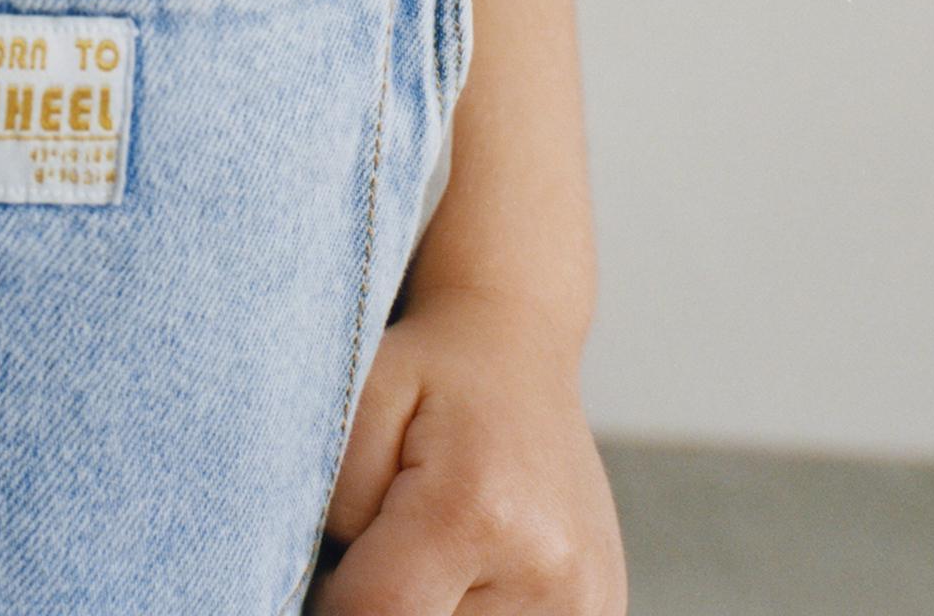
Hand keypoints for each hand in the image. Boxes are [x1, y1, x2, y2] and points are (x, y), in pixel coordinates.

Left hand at [312, 287, 625, 614]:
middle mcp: (546, 570)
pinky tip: (474, 563)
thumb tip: (331, 593)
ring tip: (434, 549)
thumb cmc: (429, 369)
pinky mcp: (602, 612)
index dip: (338, 597)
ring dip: (432, 605)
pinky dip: (474, 609)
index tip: (339, 558)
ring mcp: (586, 602)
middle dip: (389, 600)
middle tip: (389, 540)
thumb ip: (336, 503)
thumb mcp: (359, 400)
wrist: (519, 345)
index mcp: (477, 511)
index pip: (375, 614)